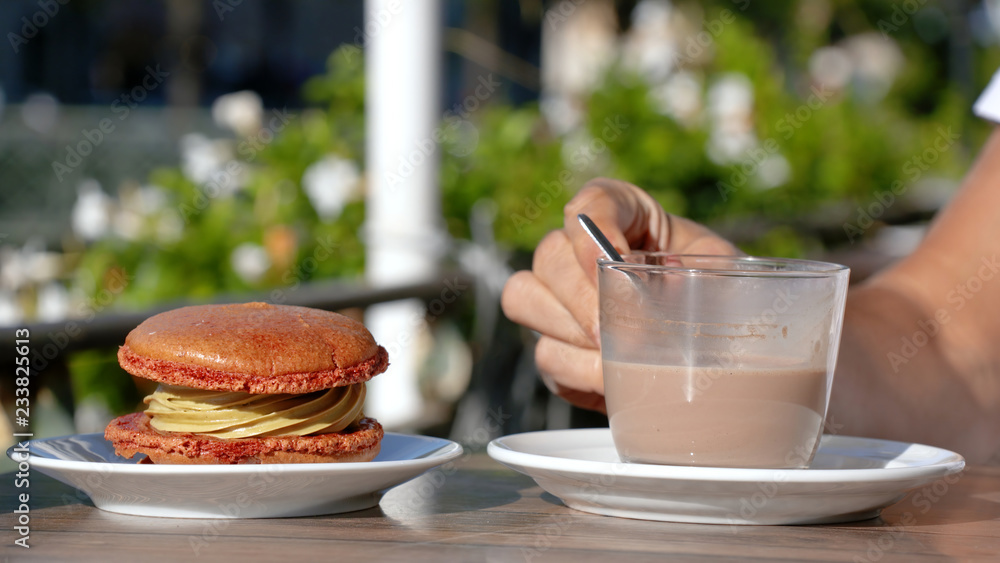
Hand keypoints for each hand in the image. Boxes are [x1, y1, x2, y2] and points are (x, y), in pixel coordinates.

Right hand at [501, 178, 738, 411]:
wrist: (710, 342)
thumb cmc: (716, 290)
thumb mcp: (725, 269)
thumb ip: (712, 269)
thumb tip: (674, 286)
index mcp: (622, 212)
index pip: (590, 203)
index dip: (594, 230)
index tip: (619, 261)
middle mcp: (576, 248)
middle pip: (549, 255)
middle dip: (582, 298)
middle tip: (618, 330)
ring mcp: (556, 297)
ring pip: (524, 299)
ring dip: (570, 332)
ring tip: (616, 356)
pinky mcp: (554, 345)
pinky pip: (545, 354)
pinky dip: (578, 372)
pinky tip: (614, 379)